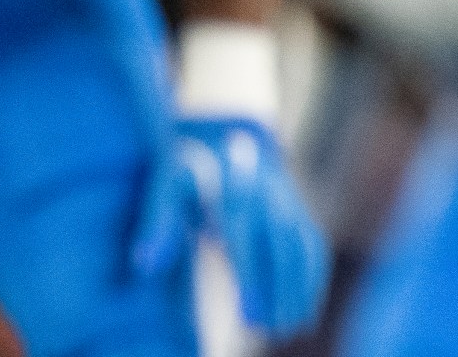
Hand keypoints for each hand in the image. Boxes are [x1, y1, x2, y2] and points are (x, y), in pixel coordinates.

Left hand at [132, 115, 331, 335]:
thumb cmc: (186, 166)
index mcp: (233, 192)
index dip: (252, 278)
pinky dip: (313, 279)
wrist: (223, 127)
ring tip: (289, 329)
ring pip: (302, 248)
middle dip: (281, 290)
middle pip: (282, 248)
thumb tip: (144, 266)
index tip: (248, 315)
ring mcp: (287, 203)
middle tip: (271, 331)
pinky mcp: (297, 210)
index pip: (247, 240)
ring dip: (301, 290)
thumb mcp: (165, 183)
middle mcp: (267, 197)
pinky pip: (312, 245)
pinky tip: (305, 312)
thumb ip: (156, 221)